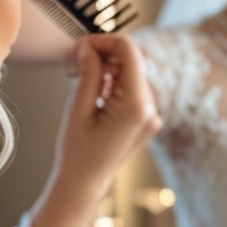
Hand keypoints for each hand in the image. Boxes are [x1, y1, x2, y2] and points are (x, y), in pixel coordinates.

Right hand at [27, 34, 159, 226]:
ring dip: (107, 70)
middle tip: (75, 64)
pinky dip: (113, 84)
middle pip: (131, 60)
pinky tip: (94, 96)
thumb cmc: (77, 154)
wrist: (83, 186)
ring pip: (131, 73)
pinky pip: (132, 89)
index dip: (103, 41)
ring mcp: (151, 115)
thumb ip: (87, 72)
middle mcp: (150, 108)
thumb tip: (87, 46)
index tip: (81, 47)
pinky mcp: (146, 120)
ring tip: (81, 84)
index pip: (128, 50)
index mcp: (136, 104)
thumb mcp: (77, 107)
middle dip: (103, 55)